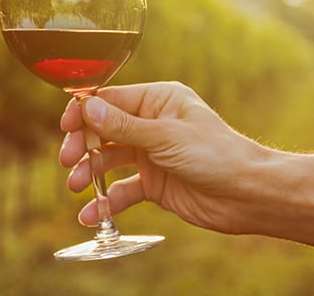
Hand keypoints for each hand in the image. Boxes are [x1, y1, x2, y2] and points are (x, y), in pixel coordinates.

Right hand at [59, 81, 268, 233]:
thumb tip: (86, 107)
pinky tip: (92, 214)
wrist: (247, 195)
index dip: (84, 112)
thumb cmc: (216, 155)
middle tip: (68, 161)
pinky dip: (106, 201)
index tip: (65, 128)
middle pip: (102, 130)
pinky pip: (121, 189)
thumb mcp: (166, 137)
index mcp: (158, 100)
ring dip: (89, 172)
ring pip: (107, 160)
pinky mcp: (153, 183)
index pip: (110, 100)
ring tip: (77, 187)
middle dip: (83, 145)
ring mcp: (150, 154)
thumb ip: (123, 126)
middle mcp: (151, 124)